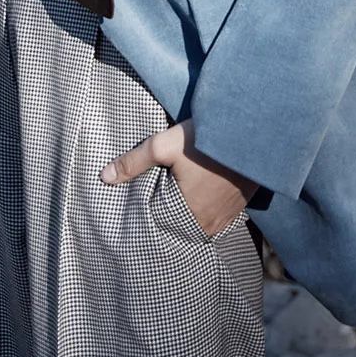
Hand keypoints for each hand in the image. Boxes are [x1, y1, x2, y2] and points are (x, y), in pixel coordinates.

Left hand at [100, 117, 254, 238]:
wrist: (251, 130)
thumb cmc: (204, 140)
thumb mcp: (163, 145)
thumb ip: (133, 162)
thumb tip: (103, 177)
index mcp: (190, 218)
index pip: (163, 225)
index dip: (152, 213)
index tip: (144, 203)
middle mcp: (210, 225)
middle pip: (182, 223)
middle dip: (171, 211)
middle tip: (163, 194)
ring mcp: (228, 217)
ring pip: (200, 218)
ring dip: (191, 207)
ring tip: (182, 191)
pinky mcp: (240, 205)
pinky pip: (217, 212)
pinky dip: (207, 203)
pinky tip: (203, 187)